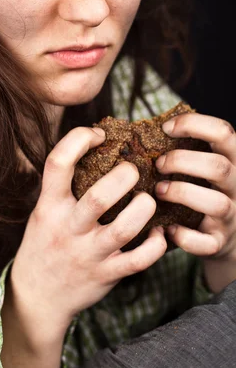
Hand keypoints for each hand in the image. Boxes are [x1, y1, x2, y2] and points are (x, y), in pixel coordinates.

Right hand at [7, 127, 166, 343]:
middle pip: (99, 197)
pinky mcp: (106, 275)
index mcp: (49, 205)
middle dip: (124, 177)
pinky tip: (158, 233)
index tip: (98, 135)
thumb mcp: (44, 210)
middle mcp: (68, 228)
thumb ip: (65, 185)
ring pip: (123, 229)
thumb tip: (98, 144)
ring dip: (143, 209)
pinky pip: (138, 260)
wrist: (36, 296)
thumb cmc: (45, 242)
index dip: (80, 139)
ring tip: (148, 200)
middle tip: (132, 170)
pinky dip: (155, 245)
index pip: (57, 162)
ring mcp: (88, 254)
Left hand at [155, 113, 235, 292]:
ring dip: (182, 194)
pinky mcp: (219, 242)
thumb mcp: (202, 165)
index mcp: (231, 160)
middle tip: (158, 164)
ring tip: (159, 191)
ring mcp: (230, 216)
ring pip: (217, 203)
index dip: (194, 124)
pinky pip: (206, 243)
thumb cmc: (201, 189)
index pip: (224, 132)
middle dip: (182, 161)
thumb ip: (185, 148)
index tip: (166, 128)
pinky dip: (185, 237)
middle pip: (219, 167)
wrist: (225, 236)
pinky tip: (168, 229)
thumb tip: (141, 128)